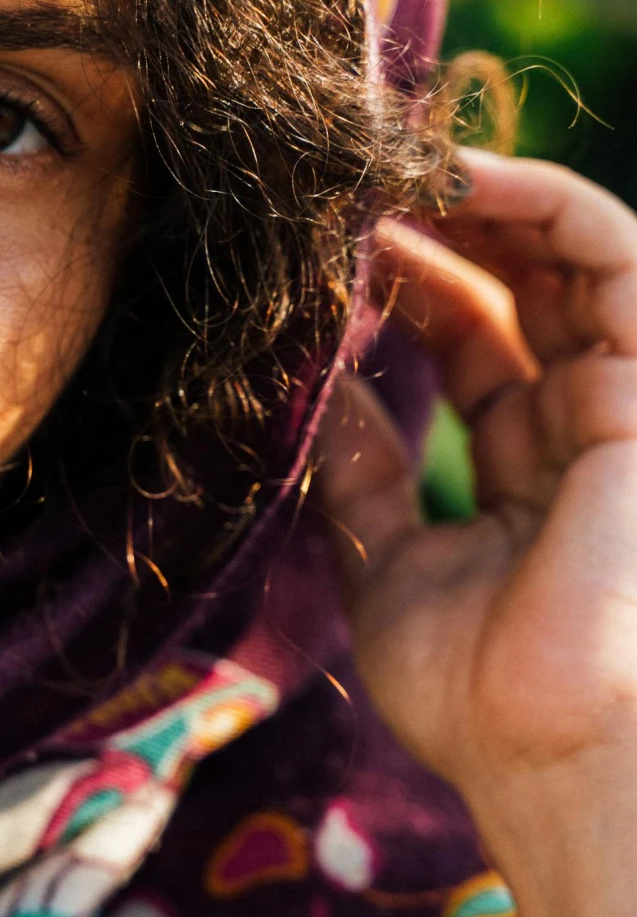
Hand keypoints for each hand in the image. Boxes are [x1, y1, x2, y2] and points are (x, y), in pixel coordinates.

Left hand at [316, 147, 636, 916]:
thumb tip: (310, 391)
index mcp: (530, 472)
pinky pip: (615, 258)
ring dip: (484, 194)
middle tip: (348, 178)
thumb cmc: (477, 695)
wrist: (547, 759)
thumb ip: (361, 472)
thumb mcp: (387, 564)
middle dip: (442, 223)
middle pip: (523, 287)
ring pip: (571, 257)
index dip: (411, 282)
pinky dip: (540, 202)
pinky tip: (454, 176)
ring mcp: (626, 405)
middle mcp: (585, 428)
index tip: (328, 240)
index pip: (477, 343)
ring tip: (390, 158)